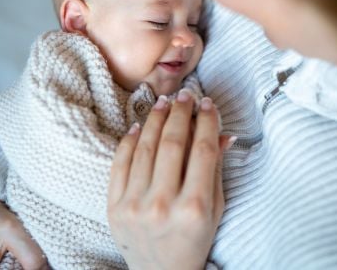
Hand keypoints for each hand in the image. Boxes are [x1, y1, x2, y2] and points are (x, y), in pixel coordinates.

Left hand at [108, 91, 230, 269]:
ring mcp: (134, 206)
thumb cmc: (193, 241)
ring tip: (164, 102)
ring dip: (155, 119)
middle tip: (185, 95)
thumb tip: (222, 132)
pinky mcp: (113, 207)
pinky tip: (138, 125)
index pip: (202, 150)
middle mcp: (163, 205)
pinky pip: (120, 163)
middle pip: (172, 143)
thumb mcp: (215, 210)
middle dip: (180, 112)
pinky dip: (129, 141)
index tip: (207, 104)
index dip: (206, 121)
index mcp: (194, 208)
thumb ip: (215, 170)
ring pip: (144, 148)